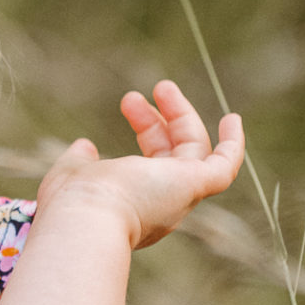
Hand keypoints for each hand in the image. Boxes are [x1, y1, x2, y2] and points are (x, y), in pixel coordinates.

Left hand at [38, 79, 243, 248]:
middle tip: (136, 94)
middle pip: (172, 155)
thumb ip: (79, 160)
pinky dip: (233, 144)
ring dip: (180, 116)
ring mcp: (178, 195)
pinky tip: (233, 118)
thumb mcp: (71, 173)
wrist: (85, 218)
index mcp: (133, 203)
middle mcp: (160, 204)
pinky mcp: (194, 185)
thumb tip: (85, 145)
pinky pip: (224, 168)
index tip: (132, 102)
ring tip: (162, 85)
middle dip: (159, 120)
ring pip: (193, 153)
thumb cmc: (73, 200)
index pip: (151, 162)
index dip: (146, 129)